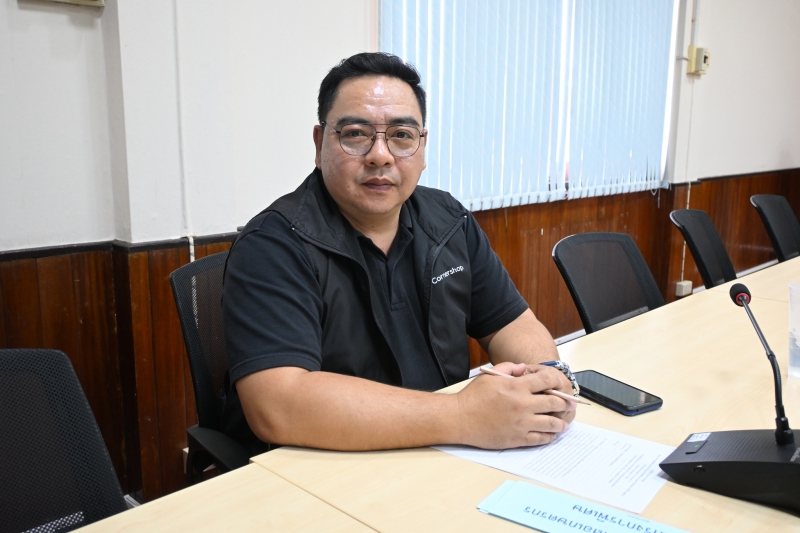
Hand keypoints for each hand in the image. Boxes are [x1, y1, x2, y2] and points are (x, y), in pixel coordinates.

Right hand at [455, 364, 570, 448]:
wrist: (460, 419)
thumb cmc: (473, 397)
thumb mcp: (490, 376)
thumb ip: (509, 368)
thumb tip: (524, 368)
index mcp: (516, 386)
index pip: (547, 380)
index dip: (558, 381)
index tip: (562, 385)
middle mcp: (522, 404)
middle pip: (554, 402)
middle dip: (565, 403)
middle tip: (569, 405)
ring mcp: (521, 423)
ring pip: (552, 423)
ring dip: (561, 423)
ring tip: (563, 424)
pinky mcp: (517, 438)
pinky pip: (540, 438)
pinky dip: (549, 436)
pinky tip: (551, 434)